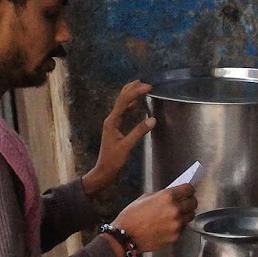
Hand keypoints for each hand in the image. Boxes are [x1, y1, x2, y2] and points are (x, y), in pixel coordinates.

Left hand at [84, 81, 154, 196]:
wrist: (104, 172)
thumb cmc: (113, 161)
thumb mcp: (127, 147)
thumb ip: (139, 132)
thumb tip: (153, 119)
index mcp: (112, 121)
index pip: (124, 101)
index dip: (136, 92)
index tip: (149, 87)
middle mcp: (111, 119)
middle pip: (121, 99)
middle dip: (132, 89)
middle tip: (146, 84)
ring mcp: (113, 123)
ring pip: (122, 104)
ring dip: (132, 95)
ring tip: (143, 89)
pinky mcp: (116, 128)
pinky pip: (124, 112)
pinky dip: (131, 105)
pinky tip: (138, 105)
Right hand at [113, 183, 196, 252]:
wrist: (125, 236)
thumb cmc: (132, 215)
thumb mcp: (145, 197)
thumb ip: (162, 196)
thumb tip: (174, 195)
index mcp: (168, 197)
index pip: (189, 189)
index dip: (187, 190)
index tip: (185, 192)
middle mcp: (175, 210)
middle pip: (193, 203)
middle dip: (188, 201)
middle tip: (182, 203)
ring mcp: (177, 225)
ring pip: (190, 216)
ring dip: (185, 214)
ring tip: (175, 215)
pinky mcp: (176, 236)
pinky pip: (183, 228)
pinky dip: (179, 226)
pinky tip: (168, 225)